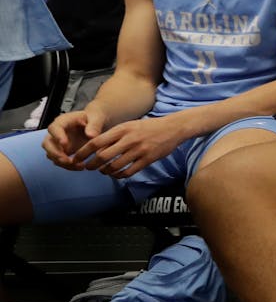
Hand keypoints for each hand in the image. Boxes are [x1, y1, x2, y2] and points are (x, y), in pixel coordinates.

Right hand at [42, 110, 107, 169]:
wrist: (93, 124)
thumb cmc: (93, 118)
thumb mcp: (96, 117)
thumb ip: (94, 125)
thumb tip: (91, 135)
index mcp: (63, 121)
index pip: (54, 128)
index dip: (57, 136)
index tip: (65, 144)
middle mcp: (56, 133)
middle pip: (47, 144)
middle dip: (56, 154)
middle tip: (68, 161)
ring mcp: (57, 143)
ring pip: (51, 155)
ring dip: (63, 163)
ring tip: (80, 166)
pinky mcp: (61, 152)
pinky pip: (59, 161)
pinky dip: (68, 166)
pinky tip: (81, 167)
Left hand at [71, 116, 185, 177]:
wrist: (172, 128)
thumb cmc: (148, 127)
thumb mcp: (129, 125)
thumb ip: (113, 135)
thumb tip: (96, 148)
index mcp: (122, 129)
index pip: (96, 142)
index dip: (84, 152)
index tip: (77, 158)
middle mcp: (129, 140)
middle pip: (103, 156)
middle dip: (91, 164)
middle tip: (87, 167)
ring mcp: (139, 150)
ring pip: (115, 166)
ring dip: (105, 171)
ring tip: (102, 171)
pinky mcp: (147, 160)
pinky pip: (129, 171)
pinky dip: (119, 175)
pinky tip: (117, 174)